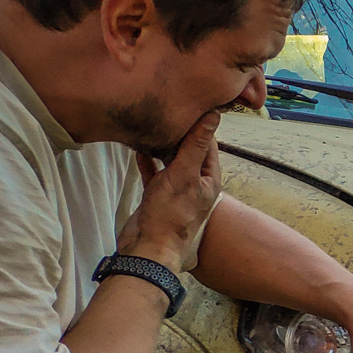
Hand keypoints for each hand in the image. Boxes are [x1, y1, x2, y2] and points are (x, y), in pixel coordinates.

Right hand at [120, 112, 222, 273]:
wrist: (148, 248)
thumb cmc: (170, 215)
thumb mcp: (184, 174)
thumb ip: (195, 145)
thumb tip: (213, 117)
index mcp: (209, 180)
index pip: (209, 145)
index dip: (202, 125)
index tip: (193, 104)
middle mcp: (195, 185)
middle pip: (190, 152)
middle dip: (181, 133)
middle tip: (169, 110)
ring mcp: (176, 191)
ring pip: (172, 162)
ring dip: (163, 146)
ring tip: (154, 125)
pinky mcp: (158, 197)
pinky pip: (155, 173)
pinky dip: (148, 161)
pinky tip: (139, 148)